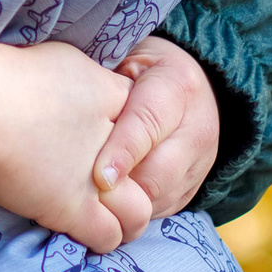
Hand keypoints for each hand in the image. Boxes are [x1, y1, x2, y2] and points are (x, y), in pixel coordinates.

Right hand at [0, 37, 130, 252]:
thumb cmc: (17, 77)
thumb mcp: (67, 61)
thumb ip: (92, 82)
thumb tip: (94, 91)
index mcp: (114, 101)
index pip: (144, 124)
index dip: (132, 138)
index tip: (110, 142)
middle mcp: (116, 144)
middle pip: (152, 174)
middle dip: (141, 181)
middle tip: (117, 185)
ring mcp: (97, 181)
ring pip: (138, 213)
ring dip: (128, 216)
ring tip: (110, 215)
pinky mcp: (72, 211)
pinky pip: (107, 237)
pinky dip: (103, 238)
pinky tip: (86, 229)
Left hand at [89, 35, 220, 238]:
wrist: (190, 83)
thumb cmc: (139, 71)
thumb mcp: (123, 61)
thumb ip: (104, 86)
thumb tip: (70, 111)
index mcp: (176, 86)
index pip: (148, 124)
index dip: (122, 152)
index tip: (98, 176)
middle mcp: (197, 126)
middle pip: (158, 172)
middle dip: (121, 188)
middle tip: (84, 194)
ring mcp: (201, 160)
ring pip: (161, 195)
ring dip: (126, 204)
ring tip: (93, 203)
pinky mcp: (195, 184)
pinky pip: (164, 208)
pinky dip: (136, 211)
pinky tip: (111, 205)